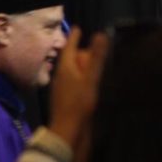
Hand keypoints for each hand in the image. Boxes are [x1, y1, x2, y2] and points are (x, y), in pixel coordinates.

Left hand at [48, 26, 108, 151]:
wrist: (66, 134)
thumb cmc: (78, 104)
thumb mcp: (90, 79)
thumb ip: (96, 58)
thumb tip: (101, 34)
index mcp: (65, 68)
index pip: (68, 47)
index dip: (74, 37)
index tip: (78, 28)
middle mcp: (60, 76)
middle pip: (68, 59)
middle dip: (76, 50)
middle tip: (86, 43)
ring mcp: (61, 89)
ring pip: (69, 71)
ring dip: (77, 64)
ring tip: (88, 61)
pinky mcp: (64, 100)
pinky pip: (71, 82)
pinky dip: (79, 77)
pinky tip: (86, 83)